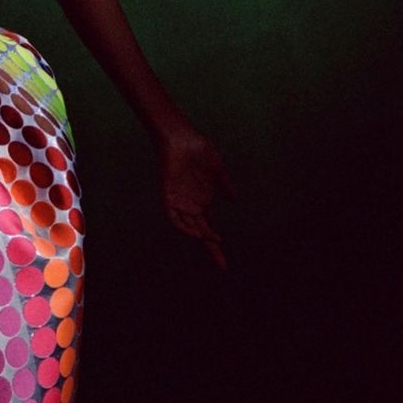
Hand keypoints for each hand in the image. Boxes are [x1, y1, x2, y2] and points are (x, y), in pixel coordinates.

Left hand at [155, 123, 234, 270]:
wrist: (181, 136)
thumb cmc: (197, 150)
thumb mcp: (216, 170)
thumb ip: (224, 184)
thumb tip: (234, 199)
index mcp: (201, 201)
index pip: (209, 229)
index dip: (215, 245)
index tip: (224, 265)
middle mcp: (190, 204)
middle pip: (201, 233)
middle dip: (211, 249)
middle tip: (223, 266)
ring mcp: (179, 200)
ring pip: (189, 226)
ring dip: (200, 235)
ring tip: (213, 242)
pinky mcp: (168, 193)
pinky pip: (173, 215)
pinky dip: (183, 225)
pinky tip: (195, 231)